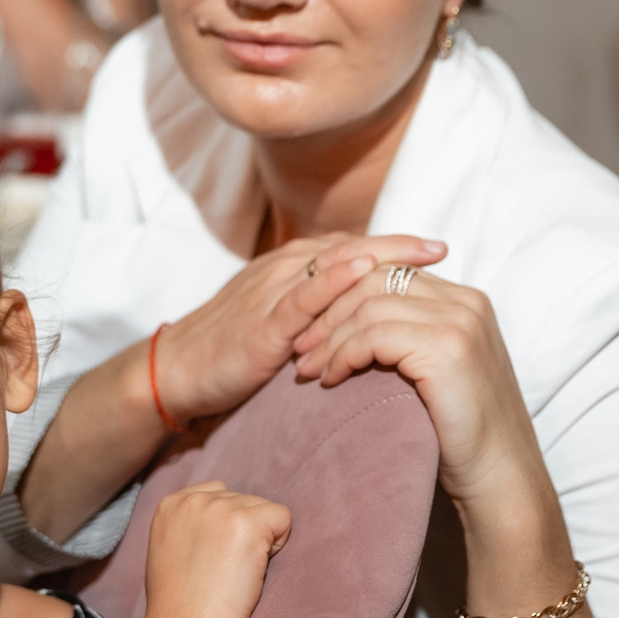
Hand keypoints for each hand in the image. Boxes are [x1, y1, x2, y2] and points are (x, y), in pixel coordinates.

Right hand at [95, 482, 289, 617]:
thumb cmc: (180, 604)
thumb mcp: (170, 549)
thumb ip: (191, 525)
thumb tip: (223, 523)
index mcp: (171, 504)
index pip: (219, 493)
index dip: (227, 526)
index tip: (215, 558)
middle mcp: (195, 500)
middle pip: (244, 500)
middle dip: (245, 532)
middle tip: (226, 572)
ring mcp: (221, 509)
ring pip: (264, 509)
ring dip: (262, 538)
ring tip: (237, 572)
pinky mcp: (247, 523)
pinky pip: (283, 518)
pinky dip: (280, 542)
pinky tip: (256, 568)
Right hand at [152, 235, 445, 423]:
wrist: (176, 371)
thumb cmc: (230, 350)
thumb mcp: (282, 323)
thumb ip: (318, 314)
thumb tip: (364, 320)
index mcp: (291, 268)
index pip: (352, 249)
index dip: (395, 248)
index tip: (437, 249)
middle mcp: (284, 269)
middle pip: (352, 248)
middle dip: (399, 246)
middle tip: (442, 247)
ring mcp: (272, 291)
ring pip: (334, 264)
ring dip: (380, 256)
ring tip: (421, 255)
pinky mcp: (262, 321)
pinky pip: (302, 295)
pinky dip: (334, 281)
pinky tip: (364, 273)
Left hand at [291, 267, 569, 575]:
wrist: (500, 477)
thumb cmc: (463, 434)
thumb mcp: (436, 371)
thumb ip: (410, 337)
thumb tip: (351, 325)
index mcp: (466, 300)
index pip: (390, 272)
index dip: (343, 296)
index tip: (312, 330)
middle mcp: (466, 301)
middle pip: (374, 278)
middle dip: (329, 310)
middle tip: (300, 347)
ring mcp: (459, 321)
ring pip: (369, 304)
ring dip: (330, 336)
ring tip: (308, 368)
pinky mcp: (446, 347)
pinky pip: (374, 334)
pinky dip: (344, 354)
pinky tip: (332, 379)